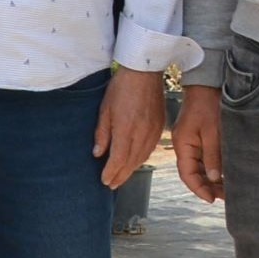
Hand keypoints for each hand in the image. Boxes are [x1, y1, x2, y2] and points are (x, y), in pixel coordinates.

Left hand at [95, 66, 166, 189]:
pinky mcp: (160, 127)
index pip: (119, 159)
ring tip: (121, 177)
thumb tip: (98, 153)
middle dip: (120, 176)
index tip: (105, 181)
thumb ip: (102, 133)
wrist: (144, 72)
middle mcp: (142, 134)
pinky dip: (141, 159)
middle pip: (131, 162)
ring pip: (142, 158)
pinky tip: (135, 162)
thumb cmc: (121, 87)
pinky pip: (150, 149)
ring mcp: (153, 131)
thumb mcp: (105, 109)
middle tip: (111, 185)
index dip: (111, 172)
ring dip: (131, 170)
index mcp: (126, 130)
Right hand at [174, 83, 225, 202]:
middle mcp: (184, 146)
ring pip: (199, 167)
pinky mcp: (199, 138)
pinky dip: (213, 168)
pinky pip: (204, 158)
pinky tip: (224, 174)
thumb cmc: (208, 105)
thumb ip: (212, 156)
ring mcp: (191, 142)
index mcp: (183, 145)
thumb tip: (213, 178)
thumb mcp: (213, 132)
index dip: (199, 189)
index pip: (187, 174)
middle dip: (208, 187)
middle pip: (193, 173)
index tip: (212, 199)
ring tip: (227, 189)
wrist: (206, 85)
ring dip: (211, 179)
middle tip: (226, 196)